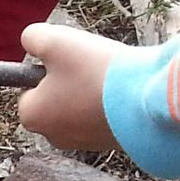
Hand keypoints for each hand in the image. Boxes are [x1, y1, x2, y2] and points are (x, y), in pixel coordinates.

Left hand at [19, 23, 125, 153]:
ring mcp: (83, 143)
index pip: (30, 89)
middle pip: (56, 99)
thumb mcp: (56, 41)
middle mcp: (52, 137)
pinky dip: (114, 105)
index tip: (69, 61)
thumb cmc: (97, 71)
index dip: (49, 69)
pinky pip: (106, 118)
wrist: (149, 100)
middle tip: (93, 68)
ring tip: (112, 81)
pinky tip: (127, 95)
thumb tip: (31, 40)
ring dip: (94, 92)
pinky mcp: (111, 143)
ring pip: (82, 108)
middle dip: (72, 82)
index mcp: (31, 117)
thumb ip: (34, 37)